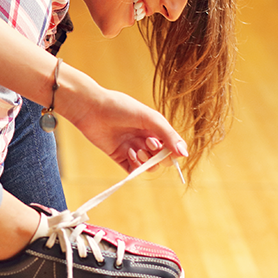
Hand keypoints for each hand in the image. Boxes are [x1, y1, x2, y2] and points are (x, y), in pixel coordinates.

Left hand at [58, 67, 186, 172]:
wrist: (92, 108)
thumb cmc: (121, 108)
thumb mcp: (150, 118)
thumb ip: (168, 135)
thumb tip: (185, 154)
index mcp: (155, 128)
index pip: (172, 146)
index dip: (172, 151)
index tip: (166, 147)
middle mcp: (146, 139)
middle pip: (162, 158)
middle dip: (158, 155)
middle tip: (148, 143)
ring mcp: (133, 148)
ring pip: (149, 165)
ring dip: (145, 160)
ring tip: (135, 150)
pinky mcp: (120, 156)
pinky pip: (133, 170)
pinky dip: (135, 167)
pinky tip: (129, 154)